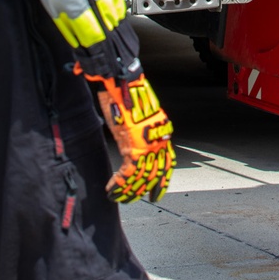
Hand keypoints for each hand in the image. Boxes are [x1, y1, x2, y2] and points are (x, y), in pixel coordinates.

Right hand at [94, 73, 175, 203]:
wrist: (121, 80)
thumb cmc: (125, 94)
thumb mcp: (135, 117)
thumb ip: (137, 133)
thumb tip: (131, 148)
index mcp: (159, 132)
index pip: (167, 163)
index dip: (163, 181)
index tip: (157, 194)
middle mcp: (157, 139)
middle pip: (155, 172)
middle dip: (143, 189)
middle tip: (132, 199)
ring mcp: (147, 142)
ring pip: (142, 176)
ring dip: (128, 190)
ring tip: (118, 197)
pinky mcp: (133, 143)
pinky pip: (129, 172)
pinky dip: (119, 184)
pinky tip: (111, 190)